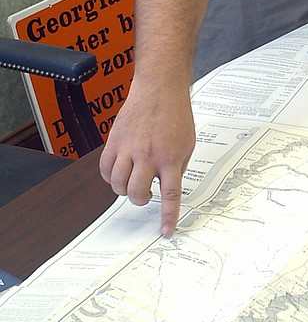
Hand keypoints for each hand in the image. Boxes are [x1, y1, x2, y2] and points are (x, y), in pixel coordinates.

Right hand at [99, 81, 195, 236]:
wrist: (160, 89)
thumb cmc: (176, 115)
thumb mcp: (188, 145)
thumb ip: (177, 167)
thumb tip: (167, 187)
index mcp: (170, 158)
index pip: (170, 195)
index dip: (167, 216)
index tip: (165, 231)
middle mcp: (148, 156)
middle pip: (137, 192)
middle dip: (140, 200)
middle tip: (145, 194)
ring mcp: (129, 149)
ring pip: (118, 184)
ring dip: (124, 189)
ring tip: (133, 181)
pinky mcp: (114, 141)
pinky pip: (105, 169)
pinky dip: (110, 176)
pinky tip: (119, 172)